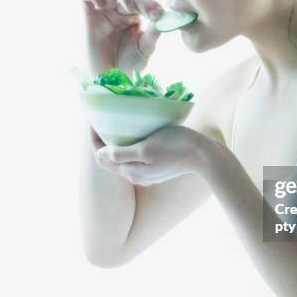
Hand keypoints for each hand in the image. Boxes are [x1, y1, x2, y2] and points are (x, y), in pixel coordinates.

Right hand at [81, 0, 165, 75]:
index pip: (143, 1)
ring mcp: (103, 11)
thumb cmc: (128, 64)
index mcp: (134, 16)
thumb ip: (154, 32)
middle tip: (147, 12)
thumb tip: (164, 16)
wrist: (108, 77)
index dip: (151, 5)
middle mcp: (119, 11)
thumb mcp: (145, 48)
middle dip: (139, 1)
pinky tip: (101, 5)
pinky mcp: (88, 15)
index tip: (158, 14)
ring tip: (128, 6)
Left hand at [91, 124, 208, 185]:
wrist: (204, 155)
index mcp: (131, 171)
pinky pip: (137, 157)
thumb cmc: (175, 147)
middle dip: (103, 141)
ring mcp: (148, 173)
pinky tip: (136, 134)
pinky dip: (130, 146)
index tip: (93, 121)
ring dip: (117, 144)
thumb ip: (121, 153)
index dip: (94, 140)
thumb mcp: (145, 149)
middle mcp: (136, 175)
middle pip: (111, 159)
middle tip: (102, 120)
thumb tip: (100, 153)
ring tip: (117, 125)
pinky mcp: (159, 168)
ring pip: (124, 158)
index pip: (101, 158)